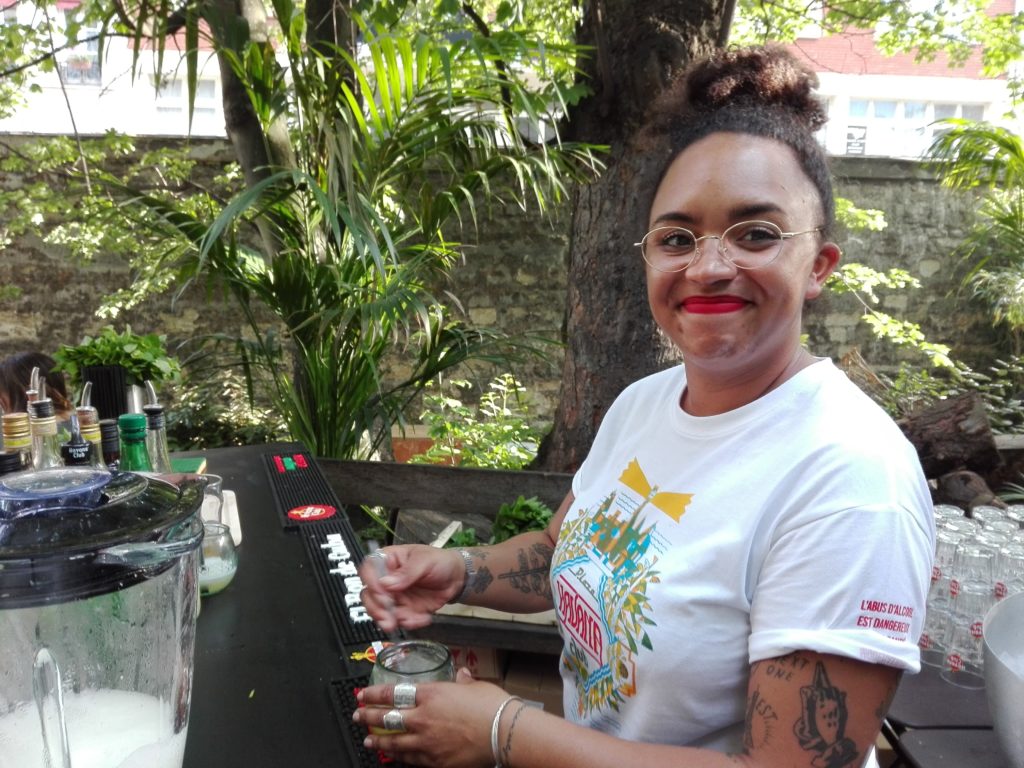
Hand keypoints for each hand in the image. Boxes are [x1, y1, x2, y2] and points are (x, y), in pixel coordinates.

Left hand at [354, 668, 506, 767]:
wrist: (504, 733)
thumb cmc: (492, 707)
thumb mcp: (474, 686)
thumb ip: (462, 681)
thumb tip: (461, 675)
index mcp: (431, 694)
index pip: (393, 693)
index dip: (374, 694)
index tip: (363, 695)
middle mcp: (424, 718)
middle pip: (387, 717)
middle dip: (368, 717)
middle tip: (358, 715)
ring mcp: (427, 742)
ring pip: (394, 741)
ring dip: (378, 740)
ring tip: (368, 740)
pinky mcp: (435, 761)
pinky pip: (410, 759)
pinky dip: (399, 756)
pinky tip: (394, 756)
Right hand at [358, 544, 464, 630]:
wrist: (457, 578)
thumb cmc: (440, 561)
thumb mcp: (425, 561)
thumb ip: (407, 572)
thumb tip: (386, 583)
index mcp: (388, 560)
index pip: (369, 569)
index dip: (371, 582)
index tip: (382, 593)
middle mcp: (386, 580)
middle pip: (368, 595)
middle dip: (376, 608)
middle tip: (387, 616)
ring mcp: (394, 597)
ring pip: (379, 611)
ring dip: (389, 620)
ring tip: (407, 620)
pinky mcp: (404, 610)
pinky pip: (399, 621)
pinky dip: (409, 622)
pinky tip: (423, 618)